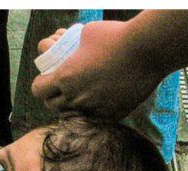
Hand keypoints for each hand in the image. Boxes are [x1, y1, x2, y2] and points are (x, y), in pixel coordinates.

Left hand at [31, 20, 166, 120]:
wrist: (149, 50)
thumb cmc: (116, 37)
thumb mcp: (86, 34)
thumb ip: (72, 45)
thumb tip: (68, 46)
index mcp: (64, 78)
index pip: (38, 90)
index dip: (41, 85)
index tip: (46, 80)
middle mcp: (76, 97)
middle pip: (52, 106)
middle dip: (53, 97)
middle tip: (61, 90)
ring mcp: (95, 108)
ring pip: (72, 115)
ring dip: (71, 107)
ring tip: (79, 97)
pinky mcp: (113, 114)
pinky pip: (95, 119)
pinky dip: (93, 112)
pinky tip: (98, 103)